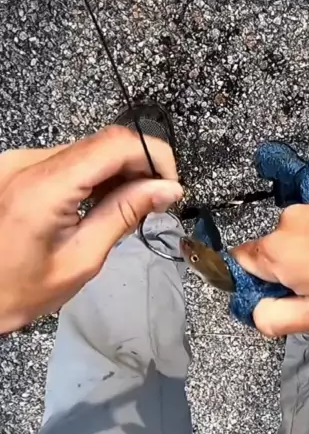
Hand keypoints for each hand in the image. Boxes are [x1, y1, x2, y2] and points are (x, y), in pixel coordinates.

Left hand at [0, 126, 182, 332]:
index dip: (153, 155)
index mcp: (43, 187)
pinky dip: (92, 174)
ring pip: (87, 148)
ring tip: (124, 208)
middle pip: (103, 142)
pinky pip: (67, 158)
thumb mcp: (81, 260)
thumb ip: (124, 214)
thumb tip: (167, 189)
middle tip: (154, 201)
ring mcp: (18, 161)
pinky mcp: (16, 166)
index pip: (115, 144)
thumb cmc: (15, 291)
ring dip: (116, 171)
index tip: (169, 185)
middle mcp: (27, 163)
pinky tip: (97, 202)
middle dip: (139, 166)